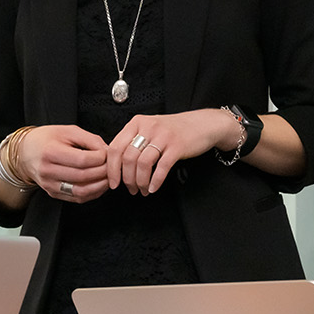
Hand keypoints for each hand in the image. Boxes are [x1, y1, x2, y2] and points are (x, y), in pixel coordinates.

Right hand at [17, 124, 110, 203]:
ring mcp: (50, 185)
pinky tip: (99, 184)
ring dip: (100, 186)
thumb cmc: (47, 139)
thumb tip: (107, 152)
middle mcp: (48, 171)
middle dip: (103, 172)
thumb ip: (90, 139)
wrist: (26, 152)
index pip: (82, 160)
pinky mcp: (53, 193)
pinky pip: (77, 198)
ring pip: (81, 191)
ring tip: (108, 177)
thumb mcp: (68, 130)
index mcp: (51, 152)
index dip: (100, 159)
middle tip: (112, 166)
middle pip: (83, 177)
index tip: (107, 154)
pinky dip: (93, 193)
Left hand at [105, 109, 240, 194]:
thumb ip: (132, 141)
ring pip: (143, 163)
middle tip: (131, 189)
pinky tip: (153, 188)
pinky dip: (155, 181)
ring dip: (140, 182)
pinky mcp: (177, 146)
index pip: (115, 147)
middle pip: (128, 158)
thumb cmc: (172, 130)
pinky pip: (162, 167)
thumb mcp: (149, 129)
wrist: (201, 124)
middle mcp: (148, 127)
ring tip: (142, 190)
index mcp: (136, 123)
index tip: (113, 182)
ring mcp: (163, 136)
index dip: (112, 168)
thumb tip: (115, 166)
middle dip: (127, 179)